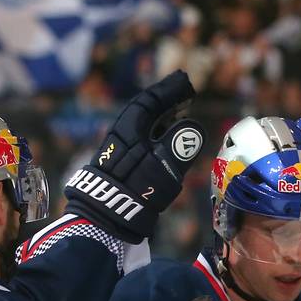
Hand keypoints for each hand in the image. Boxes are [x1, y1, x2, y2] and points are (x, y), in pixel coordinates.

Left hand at [64, 70, 205, 241]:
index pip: (149, 101)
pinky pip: (144, 142)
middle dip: (166, 102)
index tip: (185, 82)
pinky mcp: (123, 168)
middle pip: (145, 113)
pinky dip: (158, 135)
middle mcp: (122, 136)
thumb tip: (194, 130)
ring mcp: (121, 152)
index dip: (168, 91)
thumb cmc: (134, 190)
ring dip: (163, 119)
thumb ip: (180, 147)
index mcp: (129, 129)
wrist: (106, 218)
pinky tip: (167, 142)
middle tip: (186, 96)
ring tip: (181, 115)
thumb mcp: (162, 167)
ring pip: (144, 128)